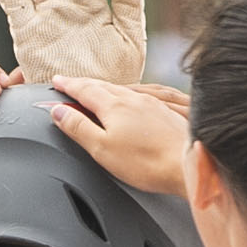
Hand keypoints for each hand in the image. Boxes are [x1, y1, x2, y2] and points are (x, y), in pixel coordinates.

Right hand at [49, 75, 192, 197]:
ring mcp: (152, 104)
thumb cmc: (146, 162)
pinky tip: (129, 100)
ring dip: (104, 88)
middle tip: (70, 83)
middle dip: (84, 84)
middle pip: (102, 86)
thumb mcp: (101, 148)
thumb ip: (77, 127)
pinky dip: (125, 94)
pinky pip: (139, 95)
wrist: (188, 164)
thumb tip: (58, 111)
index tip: (57, 81)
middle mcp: (133, 99)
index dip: (68, 86)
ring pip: (122, 89)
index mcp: (113, 106)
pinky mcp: (166, 112)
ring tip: (96, 89)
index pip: (84, 90)